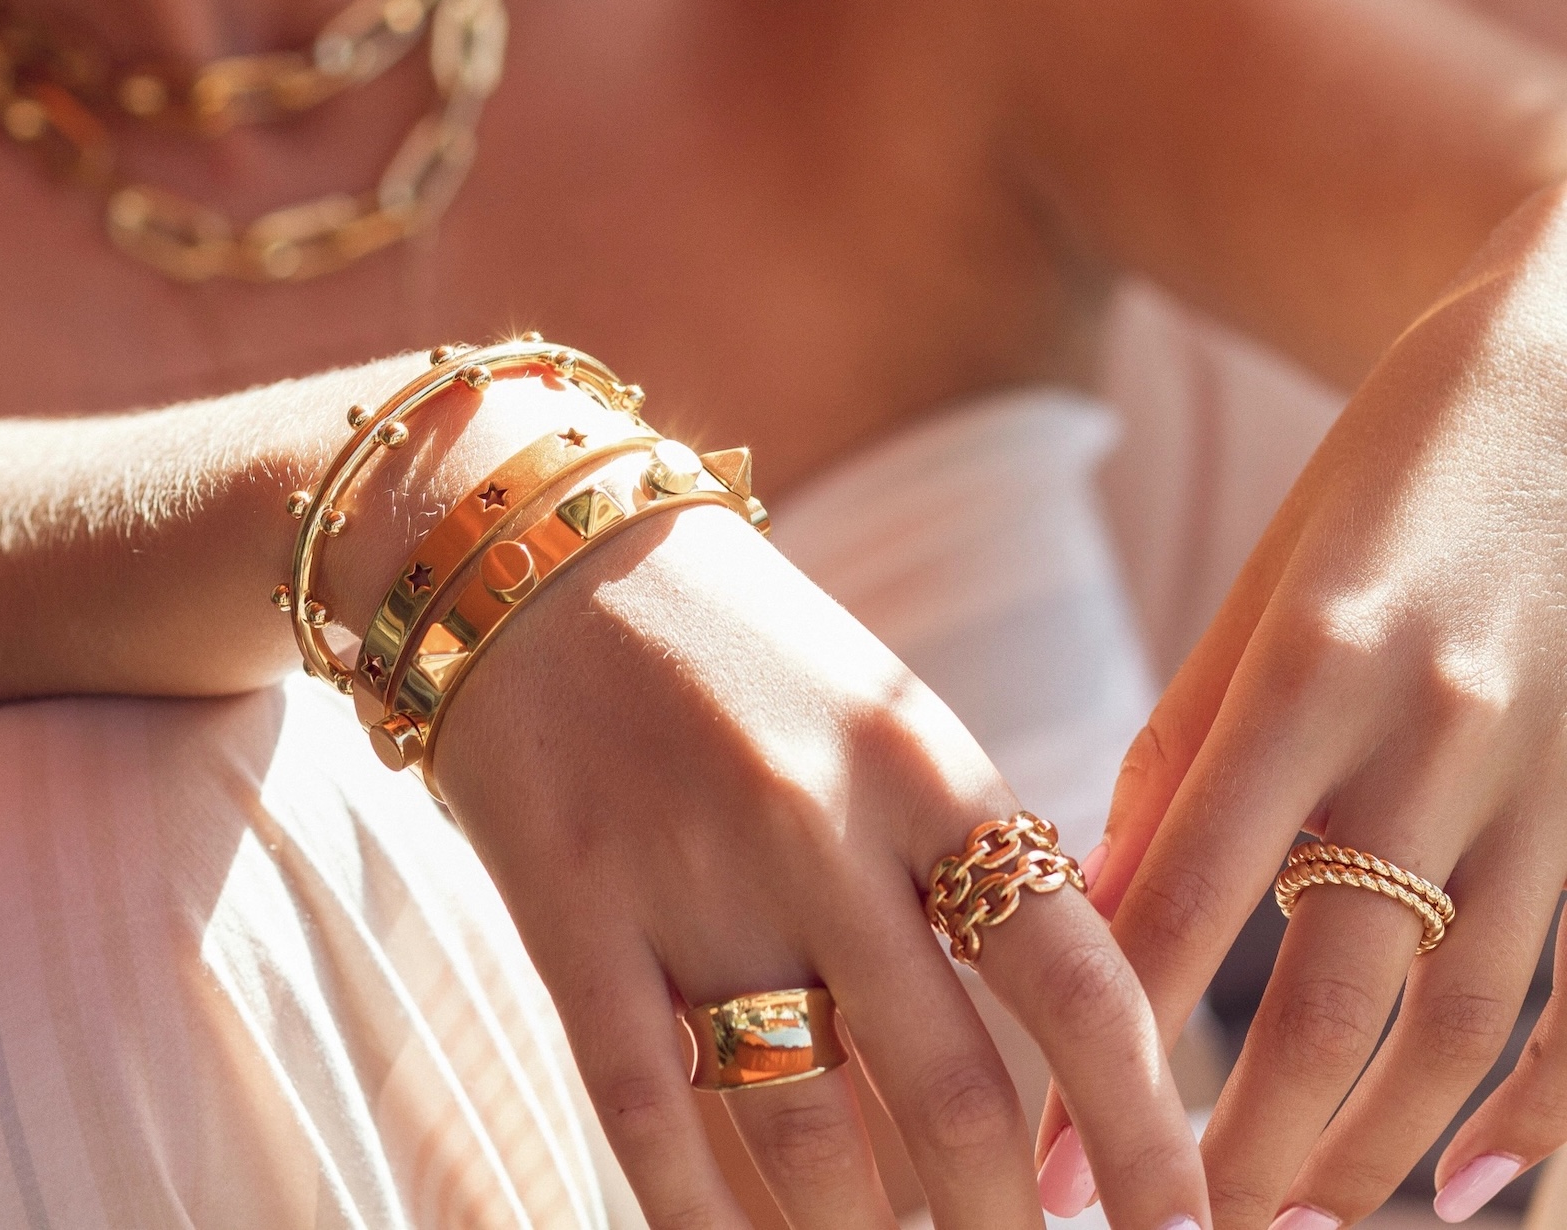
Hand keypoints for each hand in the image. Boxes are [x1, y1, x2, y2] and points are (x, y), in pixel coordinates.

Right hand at [431, 498, 1207, 1229]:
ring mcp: (684, 878)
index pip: (1074, 980)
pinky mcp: (568, 912)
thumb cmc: (732, 638)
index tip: (1182, 1222)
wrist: (527, 547)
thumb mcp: (878, 707)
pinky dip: (700, 1216)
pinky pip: (646, 1106)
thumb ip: (962, 847)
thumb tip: (1067, 1014)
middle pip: (947, 1090)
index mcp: (920, 763)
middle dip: (1008, 1224)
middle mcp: (815, 827)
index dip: (1147, 1127)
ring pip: (803, 1129)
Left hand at [1054, 186, 1566, 1229]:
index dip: (1111, 1048)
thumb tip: (1097, 914)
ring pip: (1461, 1017)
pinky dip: (1544, 1107)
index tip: (1050, 1150)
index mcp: (1302, 673)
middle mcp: (1431, 736)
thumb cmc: (1383, 493)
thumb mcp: (1258, 598)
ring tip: (1288, 1227)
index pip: (1183, 905)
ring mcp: (1552, 775)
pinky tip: (1477, 1195)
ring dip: (1370, 1145)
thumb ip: (1184, 760)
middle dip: (1241, 1139)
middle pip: (1329, 997)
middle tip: (1165, 1227)